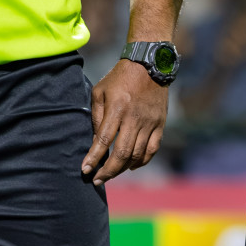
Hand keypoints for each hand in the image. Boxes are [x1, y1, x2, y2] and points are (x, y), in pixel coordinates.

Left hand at [83, 58, 167, 184]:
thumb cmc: (119, 78)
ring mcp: (150, 122)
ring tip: (111, 174)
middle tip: (97, 180)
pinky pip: (152, 149)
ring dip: (123, 168)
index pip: (104, 140)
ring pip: (138, 154)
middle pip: (122, 152)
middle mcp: (135, 117)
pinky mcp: (160, 123)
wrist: (149, 65)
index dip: (94, 158)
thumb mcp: (100, 92)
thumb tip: (96, 142)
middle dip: (108, 171)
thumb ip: (96, 117)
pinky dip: (142, 161)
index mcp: (117, 108)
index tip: (85, 170)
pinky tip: (132, 166)